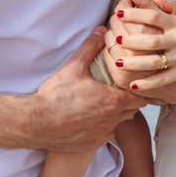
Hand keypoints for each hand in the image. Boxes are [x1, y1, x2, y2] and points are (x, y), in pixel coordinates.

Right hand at [26, 28, 145, 151]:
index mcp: (112, 101)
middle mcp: (111, 120)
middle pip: (132, 111)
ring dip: (115, 115)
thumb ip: (90, 47)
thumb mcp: (73, 67)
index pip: (140, 98)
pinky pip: (105, 135)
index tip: (133, 84)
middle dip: (128, 101)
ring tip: (103, 104)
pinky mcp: (92, 145)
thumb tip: (101, 31)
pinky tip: (91, 118)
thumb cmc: (55, 95)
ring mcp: (102, 135)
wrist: (35, 122)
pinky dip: (103, 127)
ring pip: (119, 124)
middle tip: (118, 91)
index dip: (138, 90)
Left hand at [111, 0, 175, 92]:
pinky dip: (148, 83)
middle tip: (116, 40)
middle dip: (132, 40)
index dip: (136, 14)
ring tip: (118, 62)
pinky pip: (163, 79)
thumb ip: (171, 8)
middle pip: (151, 40)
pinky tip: (133, 84)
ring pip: (155, 61)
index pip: (154, 15)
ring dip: (134, 63)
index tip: (119, 13)